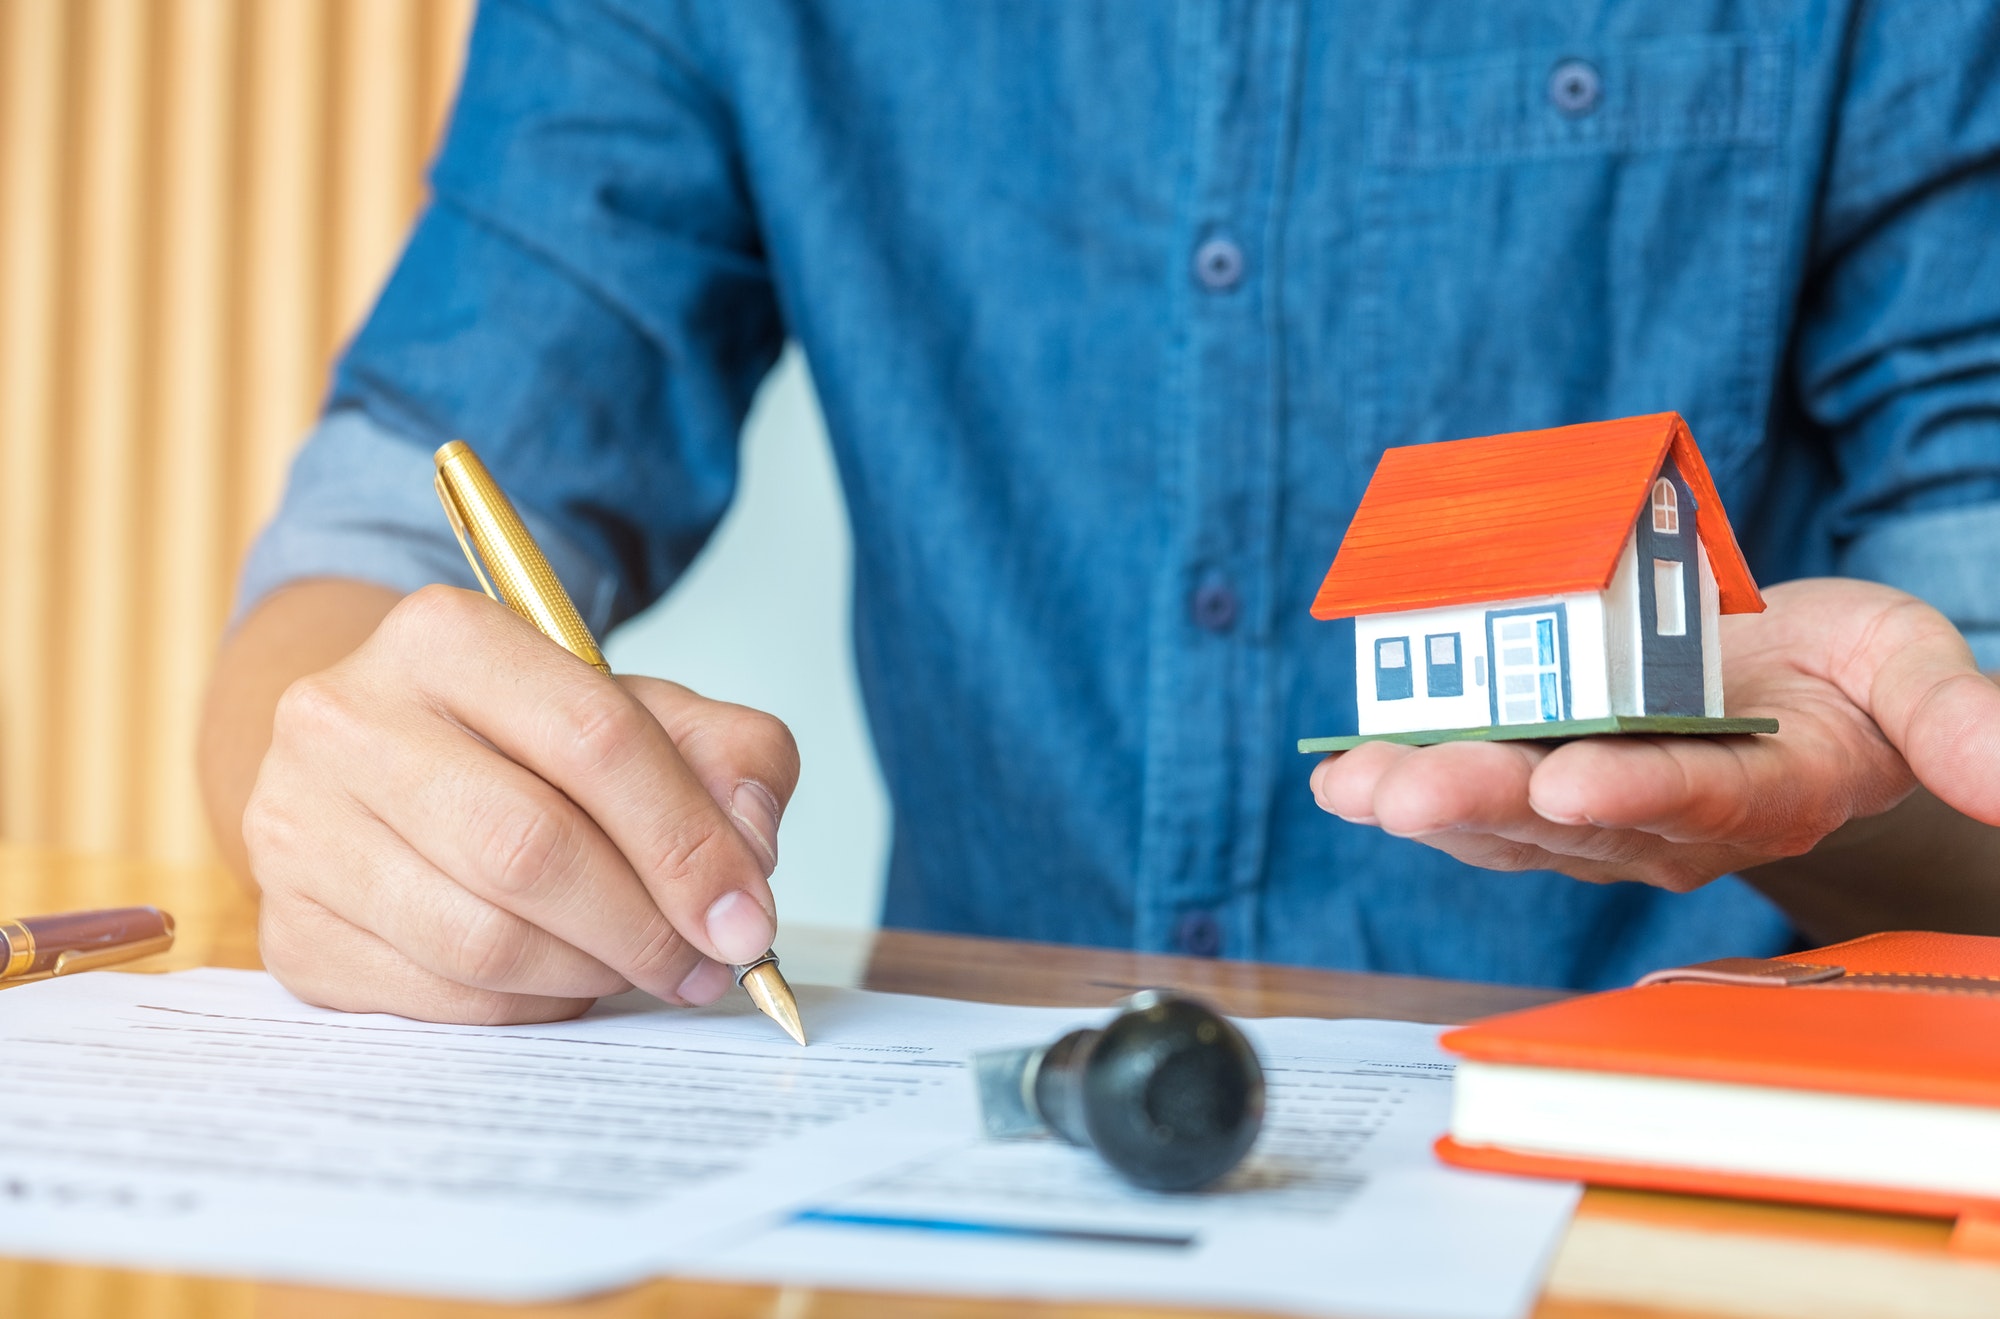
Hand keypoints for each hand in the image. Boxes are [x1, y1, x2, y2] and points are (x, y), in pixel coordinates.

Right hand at [243, 585, 798, 1024]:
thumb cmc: (523, 740)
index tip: (747, 916)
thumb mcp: (638, 710)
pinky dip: (528, 1007)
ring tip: (639, 967)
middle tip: (705, 962)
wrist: (379, 761)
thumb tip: (749, 849)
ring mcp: (299, 828)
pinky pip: (438, 999)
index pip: (594, 740)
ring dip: (591, 972)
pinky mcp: (289, 929)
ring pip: (481, 938)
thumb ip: (726, 756)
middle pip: (528, 847)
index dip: (687, 842)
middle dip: (643, 925)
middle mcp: (345, 719)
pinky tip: (562, 980)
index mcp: (446, 636)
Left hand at [1309, 578, 1999, 892]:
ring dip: (1426, 801)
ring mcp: (1597, 810)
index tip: (1572, 782)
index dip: (1636, 792)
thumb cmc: (1853, 672)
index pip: (1700, 797)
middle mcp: (1670, 819)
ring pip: (1504, 818)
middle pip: (1572, 817)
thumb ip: (1962, 722)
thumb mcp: (1912, 669)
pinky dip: (1406, 782)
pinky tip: (1341, 779)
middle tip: (1408, 790)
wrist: (1792, 678)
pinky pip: (1472, 795)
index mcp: (1769, 792)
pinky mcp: (1543, 785)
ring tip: (1353, 789)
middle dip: (1485, 800)